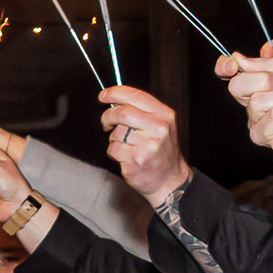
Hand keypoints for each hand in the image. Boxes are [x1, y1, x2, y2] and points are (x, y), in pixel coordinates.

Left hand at [99, 86, 189, 202]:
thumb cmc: (160, 150)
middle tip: (105, 123)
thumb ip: (141, 111)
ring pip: (116, 133)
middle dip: (108, 116)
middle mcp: (158, 128)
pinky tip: (124, 156)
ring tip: (125, 144)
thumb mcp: (160, 125)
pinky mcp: (136, 160)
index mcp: (164, 115)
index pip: (135, 96)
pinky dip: (113, 151)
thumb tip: (115, 100)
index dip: (115, 93)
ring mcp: (148, 145)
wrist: (168, 179)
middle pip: (122, 113)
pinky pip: (113, 149)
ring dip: (113, 138)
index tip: (103, 95)